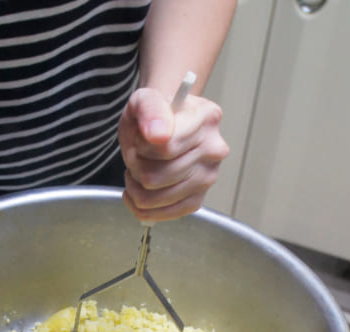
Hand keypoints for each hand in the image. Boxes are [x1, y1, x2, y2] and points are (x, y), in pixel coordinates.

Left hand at [119, 87, 229, 220]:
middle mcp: (214, 149)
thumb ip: (151, 109)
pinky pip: (165, 214)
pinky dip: (144, 207)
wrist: (163, 126)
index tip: (140, 138)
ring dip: (136, 186)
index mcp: (206, 118)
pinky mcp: (198, 199)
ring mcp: (208, 177)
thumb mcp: (145, 99)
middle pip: (155, 176)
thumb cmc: (154, 115)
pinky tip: (139, 190)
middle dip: (135, 167)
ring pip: (154, 197)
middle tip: (137, 154)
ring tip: (138, 170)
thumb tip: (158, 135)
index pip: (164, 148)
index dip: (141, 147)